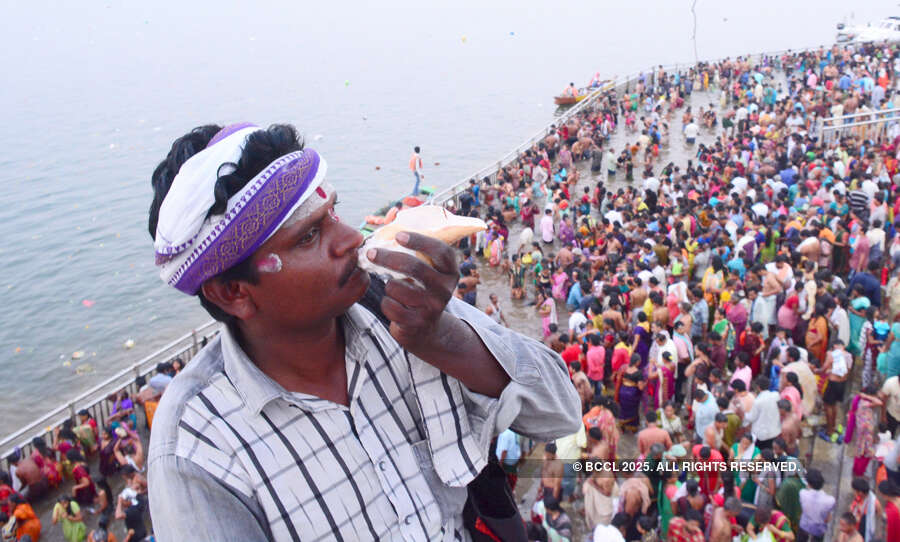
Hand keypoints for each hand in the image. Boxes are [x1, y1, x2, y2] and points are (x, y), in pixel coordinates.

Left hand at [366, 232, 458, 350]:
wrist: (426, 328)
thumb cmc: (420, 290)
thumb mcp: (427, 272)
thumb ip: (416, 252)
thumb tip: (390, 223)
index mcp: (450, 271)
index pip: (440, 251)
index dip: (419, 241)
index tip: (399, 235)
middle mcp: (445, 288)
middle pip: (414, 267)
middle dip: (388, 258)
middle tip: (370, 253)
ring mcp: (433, 307)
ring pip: (397, 287)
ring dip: (388, 286)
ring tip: (394, 289)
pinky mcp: (418, 323)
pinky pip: (391, 306)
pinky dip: (386, 304)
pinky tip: (395, 305)